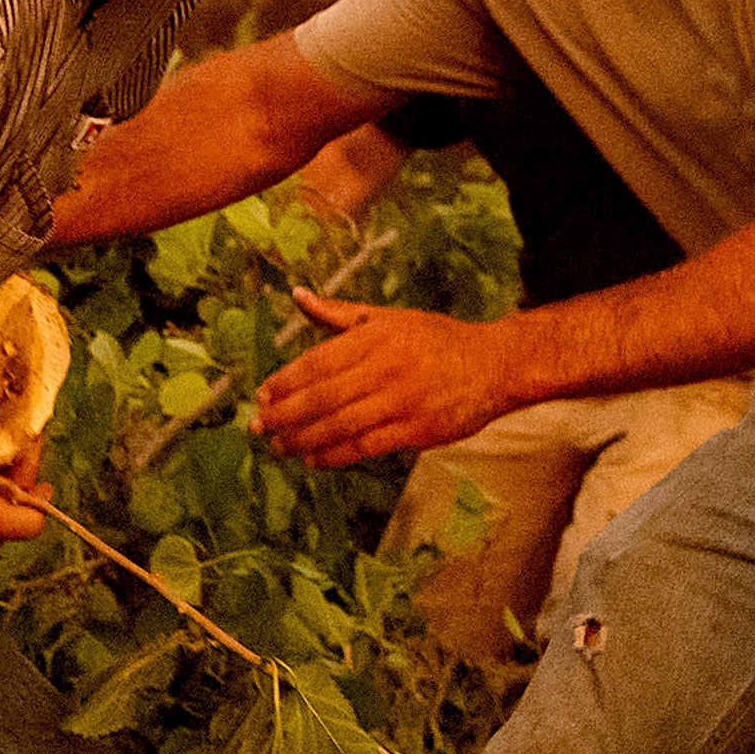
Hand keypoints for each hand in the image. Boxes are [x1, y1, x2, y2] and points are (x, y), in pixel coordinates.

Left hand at [251, 291, 522, 467]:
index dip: (286, 381)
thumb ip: (339, 313)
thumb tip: (297, 295)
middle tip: (259, 427)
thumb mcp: (388, 317)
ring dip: (303, 439)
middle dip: (285, 414)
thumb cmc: (436, 339)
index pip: (318, 361)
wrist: (495, 365)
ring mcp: (401, 401)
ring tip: (280, 447)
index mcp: (375, 337)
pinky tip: (314, 458)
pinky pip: (366, 446)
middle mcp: (385, 367)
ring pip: (340, 424)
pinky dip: (336, 455)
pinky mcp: (417, 430)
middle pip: (322, 396)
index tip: (262, 395)